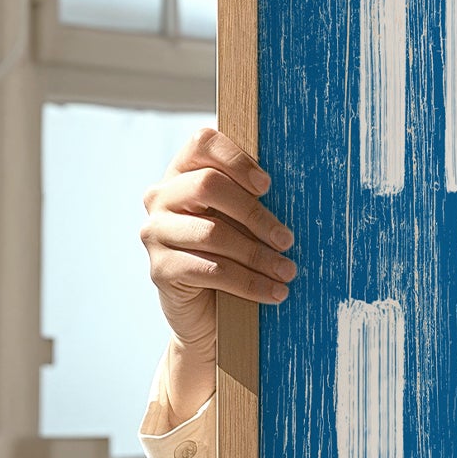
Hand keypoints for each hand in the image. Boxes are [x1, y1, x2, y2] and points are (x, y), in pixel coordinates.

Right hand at [141, 128, 294, 416]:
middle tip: (287, 239)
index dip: (236, 159)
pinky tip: (275, 292)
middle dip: (255, 213)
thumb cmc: (234, 256)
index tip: (268, 186)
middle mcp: (161, 197)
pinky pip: (211, 270)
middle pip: (208, 185)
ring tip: (288, 271)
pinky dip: (249, 282)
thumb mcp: (244, 221)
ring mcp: (155, 233)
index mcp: (183, 173)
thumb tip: (301, 183)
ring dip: (258, 255)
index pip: (202, 143)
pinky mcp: (160, 269)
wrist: (209, 314)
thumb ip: (254, 197)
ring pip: (213, 233)